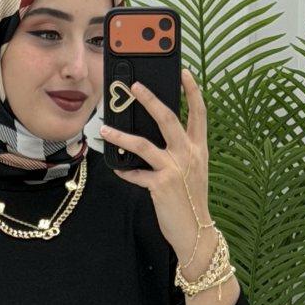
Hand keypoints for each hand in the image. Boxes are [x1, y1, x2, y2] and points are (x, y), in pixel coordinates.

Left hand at [100, 67, 209, 263]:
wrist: (195, 232)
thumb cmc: (191, 201)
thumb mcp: (193, 172)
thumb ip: (179, 153)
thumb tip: (154, 140)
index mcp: (198, 149)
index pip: (199, 113)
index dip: (193, 91)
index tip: (185, 72)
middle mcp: (188, 155)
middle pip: (168, 118)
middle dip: (150, 99)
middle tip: (135, 86)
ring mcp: (174, 169)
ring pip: (143, 144)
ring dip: (121, 135)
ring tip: (105, 128)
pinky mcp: (160, 185)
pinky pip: (136, 173)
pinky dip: (125, 171)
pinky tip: (118, 169)